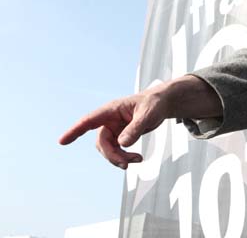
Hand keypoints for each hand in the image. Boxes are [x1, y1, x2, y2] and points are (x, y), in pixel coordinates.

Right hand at [59, 75, 221, 168]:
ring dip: (119, 158)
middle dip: (112, 155)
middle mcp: (109, 119)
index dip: (75, 131)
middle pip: (101, 142)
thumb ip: (136, 128)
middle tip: (127, 164)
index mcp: (112, 110)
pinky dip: (125, 157)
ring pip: (108, 149)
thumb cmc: (155, 104)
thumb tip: (122, 144)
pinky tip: (138, 158)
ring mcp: (114, 128)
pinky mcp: (120, 135)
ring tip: (138, 160)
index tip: (62, 141)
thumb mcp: (148, 114)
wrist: (162, 104)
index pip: (89, 121)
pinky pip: (117, 150)